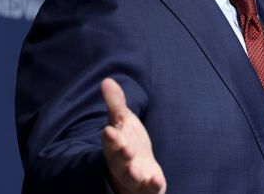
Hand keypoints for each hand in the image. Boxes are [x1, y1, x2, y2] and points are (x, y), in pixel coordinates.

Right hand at [101, 78, 166, 193]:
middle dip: (120, 156)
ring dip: (133, 175)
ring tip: (136, 173)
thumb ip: (115, 103)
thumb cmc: (128, 143)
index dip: (110, 137)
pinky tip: (157, 181)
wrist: (139, 171)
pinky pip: (149, 189)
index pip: (110, 141)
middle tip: (125, 150)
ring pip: (131, 178)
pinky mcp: (147, 187)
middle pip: (118, 161)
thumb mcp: (123, 121)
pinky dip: (152, 186)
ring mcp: (134, 177)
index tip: (109, 130)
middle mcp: (121, 163)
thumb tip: (106, 80)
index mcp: (115, 145)